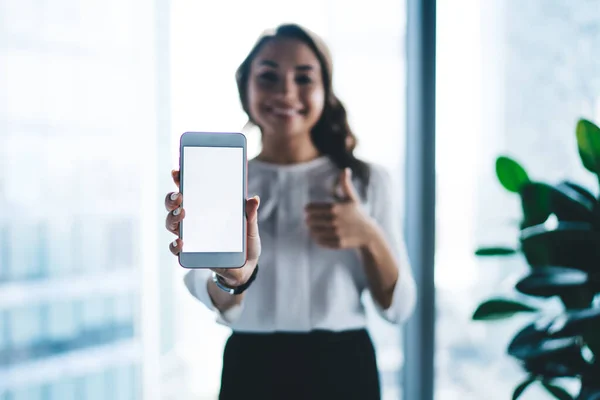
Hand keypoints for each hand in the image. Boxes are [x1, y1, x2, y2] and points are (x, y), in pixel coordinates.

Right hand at [165, 169, 260, 286]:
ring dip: (172, 217)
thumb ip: (251, 214)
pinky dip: (175, 245)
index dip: (180, 180)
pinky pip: (176, 249)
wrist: (245, 268)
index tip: (177, 171)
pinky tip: (181, 242)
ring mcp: (191, 236)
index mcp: (207, 208)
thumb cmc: (245, 242)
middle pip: (174, 205)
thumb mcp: (250, 227)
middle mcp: (194, 220)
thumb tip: (254, 199)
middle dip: (171, 198)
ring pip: (171, 224)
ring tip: (181, 213)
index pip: (189, 190)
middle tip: (179, 196)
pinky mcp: (191, 253)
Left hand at [305, 168, 375, 248]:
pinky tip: (320, 236)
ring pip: (313, 232)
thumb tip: (345, 169)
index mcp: (335, 207)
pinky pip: (319, 241)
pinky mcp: (337, 242)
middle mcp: (335, 220)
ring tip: (314, 228)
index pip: (310, 208)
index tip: (309, 211)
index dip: (308, 209)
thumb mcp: (352, 198)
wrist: (368, 234)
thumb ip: (345, 184)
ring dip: (312, 230)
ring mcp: (336, 232)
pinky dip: (317, 239)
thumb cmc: (358, 214)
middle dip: (309, 220)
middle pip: (310, 220)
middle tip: (310, 220)